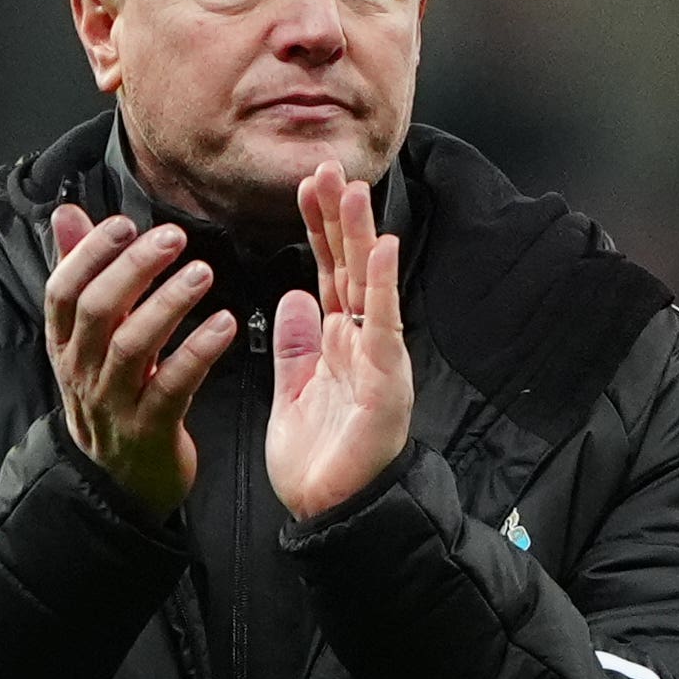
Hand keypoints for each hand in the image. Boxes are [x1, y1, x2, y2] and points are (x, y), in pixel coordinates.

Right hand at [46, 204, 234, 513]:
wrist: (119, 478)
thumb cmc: (110, 393)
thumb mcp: (86, 336)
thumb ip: (79, 271)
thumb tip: (67, 213)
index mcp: (64, 342)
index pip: (63, 290)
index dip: (90, 253)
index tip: (123, 224)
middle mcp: (82, 370)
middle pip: (99, 310)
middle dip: (135, 267)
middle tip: (174, 238)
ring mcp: (113, 402)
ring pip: (133, 346)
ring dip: (169, 303)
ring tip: (202, 273)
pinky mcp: (150, 429)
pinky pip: (173, 386)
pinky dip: (199, 351)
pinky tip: (224, 325)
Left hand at [268, 161, 412, 519]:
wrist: (331, 511)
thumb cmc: (318, 462)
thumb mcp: (292, 393)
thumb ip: (295, 345)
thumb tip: (294, 295)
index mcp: (337, 343)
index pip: (327, 273)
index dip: (317, 229)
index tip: (306, 186)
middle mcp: (361, 342)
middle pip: (349, 267)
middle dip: (338, 217)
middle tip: (327, 167)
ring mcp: (377, 357)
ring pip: (368, 284)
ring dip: (361, 235)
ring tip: (353, 189)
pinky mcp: (385, 379)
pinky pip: (384, 323)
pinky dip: (385, 284)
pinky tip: (383, 247)